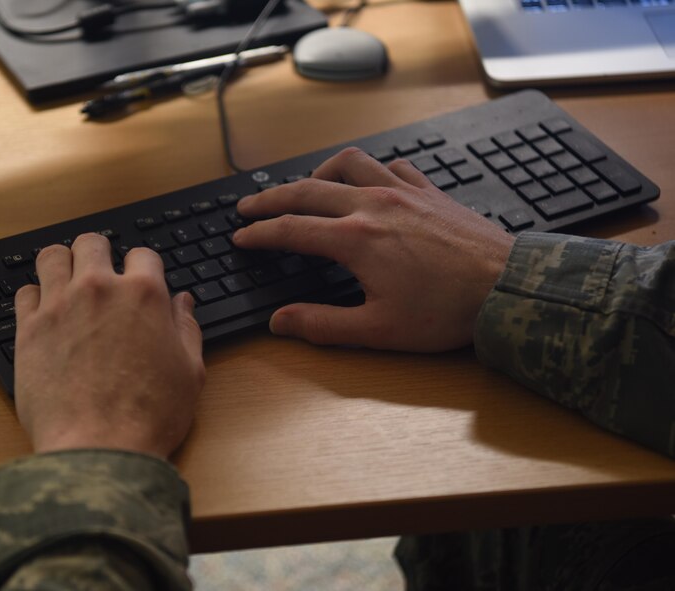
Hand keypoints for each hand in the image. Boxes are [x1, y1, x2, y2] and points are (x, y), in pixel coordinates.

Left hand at [13, 234, 204, 457]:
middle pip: (92, 243)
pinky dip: (35, 298)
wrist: (99, 450)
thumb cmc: (149, 417)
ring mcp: (59, 306)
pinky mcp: (28, 330)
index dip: (143, 268)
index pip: (143, 255)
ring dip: (62, 265)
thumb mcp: (190, 372)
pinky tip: (45, 314)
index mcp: (144, 295)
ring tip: (67, 284)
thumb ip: (187, 329)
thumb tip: (183, 303)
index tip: (139, 282)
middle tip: (100, 277)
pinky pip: (24, 292)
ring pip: (51, 256)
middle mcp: (99, 290)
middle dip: (99, 255)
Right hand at [233, 147, 514, 351]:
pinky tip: (369, 180)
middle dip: (271, 197)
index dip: (259, 233)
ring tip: (306, 184)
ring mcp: (403, 192)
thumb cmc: (446, 311)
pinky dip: (370, 168)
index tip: (240, 236)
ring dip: (319, 171)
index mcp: (355, 240)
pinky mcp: (429, 190)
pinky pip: (392, 164)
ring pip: (349, 163)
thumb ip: (323, 325)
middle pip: (307, 189)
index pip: (290, 229)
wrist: (508, 287)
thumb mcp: (378, 330)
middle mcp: (373, 205)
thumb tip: (280, 322)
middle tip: (250, 206)